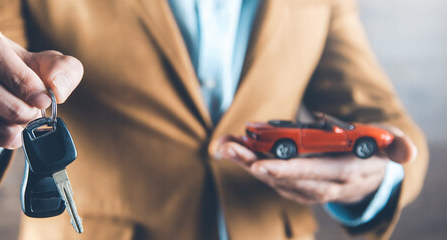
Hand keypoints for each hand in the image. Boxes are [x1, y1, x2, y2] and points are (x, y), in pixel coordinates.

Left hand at [217, 127, 416, 203]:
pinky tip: (231, 148)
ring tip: (223, 145)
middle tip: (229, 148)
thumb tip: (409, 151)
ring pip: (270, 176)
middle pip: (283, 176)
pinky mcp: (294, 186)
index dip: (287, 171)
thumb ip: (397, 147)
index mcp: (342, 174)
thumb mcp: (389, 147)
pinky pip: (268, 174)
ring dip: (244, 161)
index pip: (312, 174)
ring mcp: (305, 188)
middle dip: (253, 163)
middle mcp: (320, 186)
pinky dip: (248, 161)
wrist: (367, 177)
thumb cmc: (373, 153)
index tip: (261, 165)